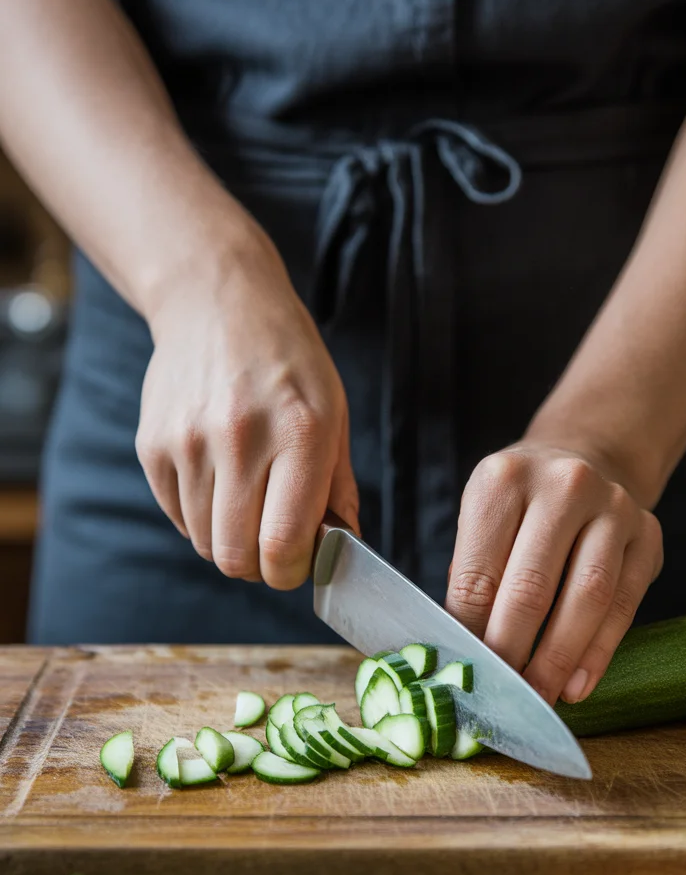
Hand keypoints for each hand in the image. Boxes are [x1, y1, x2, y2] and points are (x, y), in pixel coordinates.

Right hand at [136, 226, 358, 587]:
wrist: (217, 303)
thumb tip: (344, 546)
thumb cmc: (288, 362)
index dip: (291, 571)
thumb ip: (339, 487)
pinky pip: (178, 517)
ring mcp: (188, 442)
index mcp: (300, 433)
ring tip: (248, 503)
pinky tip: (219, 482)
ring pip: (205, 543)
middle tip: (272, 546)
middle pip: (236, 556)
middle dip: (259, 567)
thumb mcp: (334, 413)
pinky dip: (201, 517)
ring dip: (229, 539)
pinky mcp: (153, 446)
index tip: (297, 563)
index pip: (283, 543)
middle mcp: (240, 438)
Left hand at [446, 441, 662, 704]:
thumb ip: (472, 578)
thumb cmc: (520, 504)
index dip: (470, 632)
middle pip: (532, 587)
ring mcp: (613, 507)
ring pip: (587, 597)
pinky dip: (598, 653)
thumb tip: (461, 653)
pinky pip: (624, 604)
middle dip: (512, 650)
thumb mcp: (483, 518)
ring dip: (559, 658)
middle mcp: (563, 485)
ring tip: (539, 696)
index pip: (479, 573)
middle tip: (500, 694)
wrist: (585, 457)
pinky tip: (577, 684)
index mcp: (504, 479)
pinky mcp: (648, 535)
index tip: (466, 671)